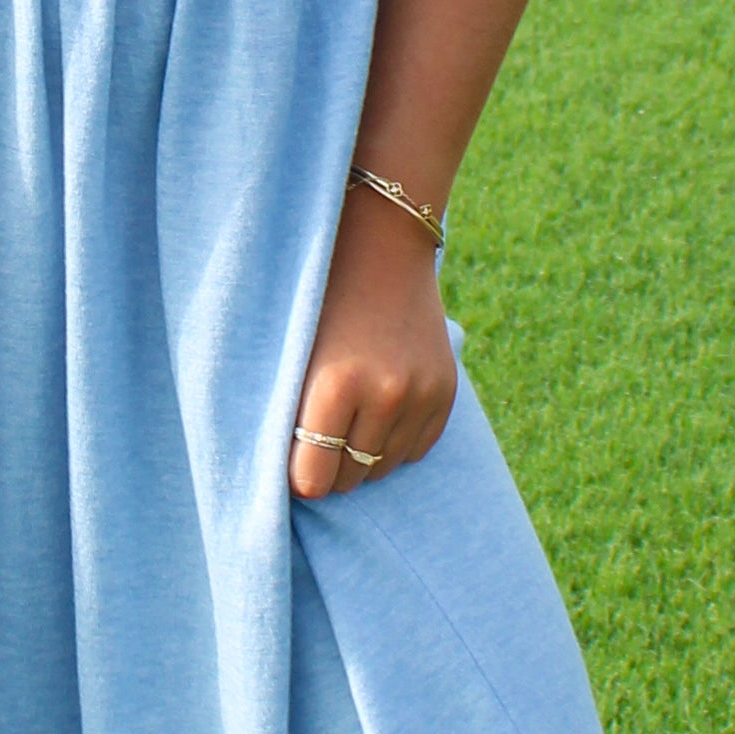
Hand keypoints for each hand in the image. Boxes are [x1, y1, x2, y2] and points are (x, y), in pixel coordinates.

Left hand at [287, 183, 456, 501]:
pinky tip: (377, 413)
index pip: (314, 478)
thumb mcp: (294, 355)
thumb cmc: (319, 301)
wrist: (381, 249)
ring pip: (384, 467)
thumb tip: (292, 483)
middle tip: (316, 442)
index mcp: (335, 385)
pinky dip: (395, 443)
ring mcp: (421, 394)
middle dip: (330, 468)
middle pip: (350, 476)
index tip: (292, 463)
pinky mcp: (445, 391)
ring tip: (346, 423)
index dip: (299, 477)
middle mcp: (384, 395)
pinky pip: (416, 450)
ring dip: (362, 457)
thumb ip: (288, 416)